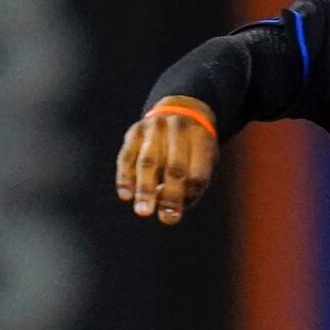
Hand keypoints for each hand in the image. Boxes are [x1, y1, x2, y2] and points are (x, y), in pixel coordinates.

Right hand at [114, 96, 218, 224]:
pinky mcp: (135, 131)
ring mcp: (155, 128)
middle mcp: (179, 129)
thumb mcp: (204, 160)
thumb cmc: (193, 149)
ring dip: (145, 188)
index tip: (175, 214)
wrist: (180, 110)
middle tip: (165, 219)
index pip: (198, 172)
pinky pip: (127, 156)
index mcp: (202, 138)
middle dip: (170, 195)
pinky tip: (125, 195)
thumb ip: (190, 185)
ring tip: (142, 212)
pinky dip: (125, 176)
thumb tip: (166, 206)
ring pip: (148, 161)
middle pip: (175, 167)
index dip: (188, 195)